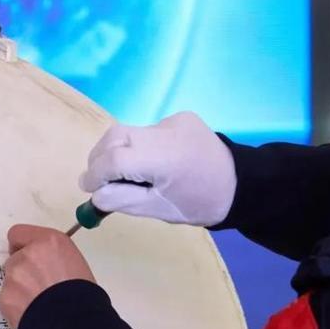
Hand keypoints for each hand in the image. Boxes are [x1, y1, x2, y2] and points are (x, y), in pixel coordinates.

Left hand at [1, 224, 94, 328]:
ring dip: (20, 288)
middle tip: (40, 286)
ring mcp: (13, 275)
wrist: (75, 324)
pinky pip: (8, 297)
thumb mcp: (74, 262)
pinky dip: (17, 304)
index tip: (27, 255)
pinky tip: (33, 312)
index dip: (21, 245)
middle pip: (14, 258)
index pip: (18, 233)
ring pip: (11, 278)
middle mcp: (27, 254)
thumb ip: (52, 255)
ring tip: (39, 302)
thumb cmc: (83, 294)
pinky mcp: (5, 296)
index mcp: (48, 241)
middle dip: (23, 270)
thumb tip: (43, 262)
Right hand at [78, 111, 235, 226]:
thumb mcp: (158, 210)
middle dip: (99, 157)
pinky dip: (140, 146)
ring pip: (129, 131)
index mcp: (164, 160)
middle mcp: (166, 132)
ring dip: (119, 150)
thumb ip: (121, 200)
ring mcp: (173, 121)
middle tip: (98, 179)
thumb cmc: (199, 204)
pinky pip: (148, 131)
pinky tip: (155, 162)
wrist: (241, 184)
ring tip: (127, 173)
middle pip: (115, 136)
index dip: (95, 173)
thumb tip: (93, 191)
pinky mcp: (180, 118)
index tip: (87, 188)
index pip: (113, 159)